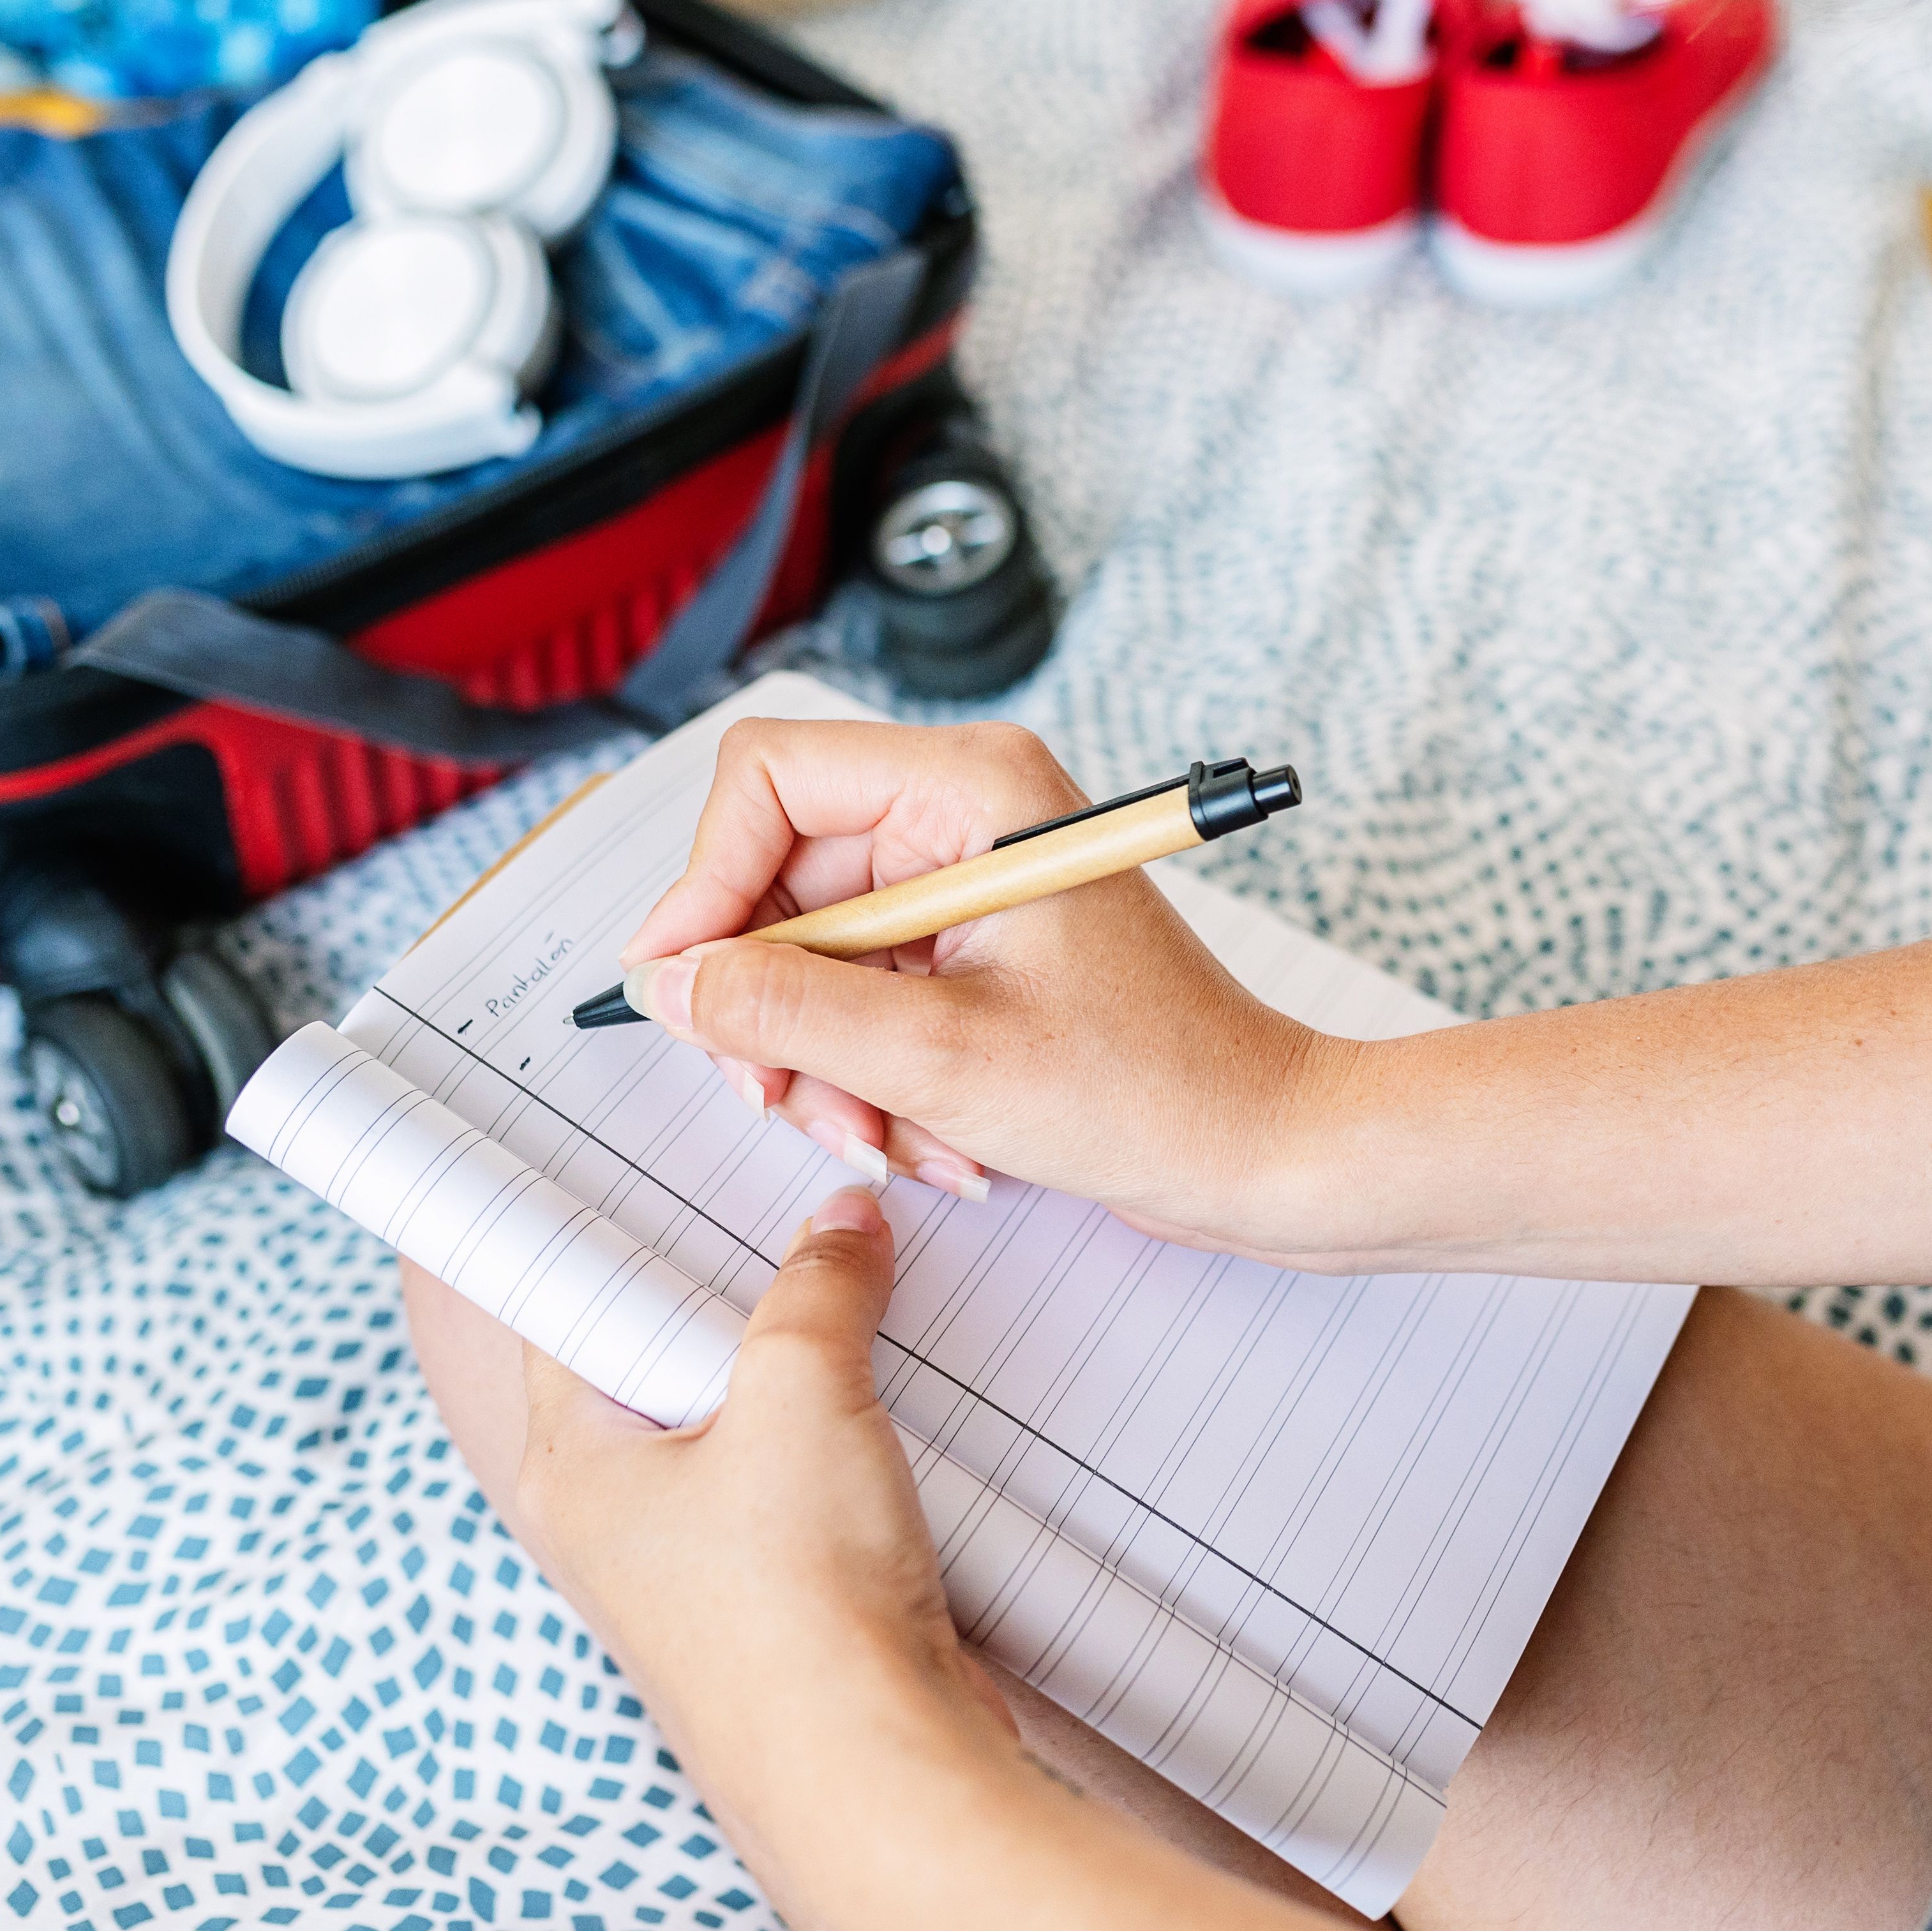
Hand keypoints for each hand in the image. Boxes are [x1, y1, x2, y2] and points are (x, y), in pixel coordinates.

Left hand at [509, 1191, 1016, 1855]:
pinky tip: (900, 1400)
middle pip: (664, 1361)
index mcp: (575, 1465)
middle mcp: (618, 1520)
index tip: (679, 1168)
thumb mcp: (798, 1394)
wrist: (875, 1777)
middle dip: (737, 1293)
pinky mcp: (784, 1608)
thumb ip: (817, 1288)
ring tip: (864, 1289)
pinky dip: (843, 1440)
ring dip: (801, 1370)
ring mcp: (700, 1572)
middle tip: (798, 1210)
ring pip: (740, 1427)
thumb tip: (845, 1220)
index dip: (624, 1230)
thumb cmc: (796, 1601)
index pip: (571, 1307)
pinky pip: (800, 1489)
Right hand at [619, 718, 1347, 1256]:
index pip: (769, 779)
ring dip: (829, 1065)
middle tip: (785, 1104)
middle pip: (780, 881)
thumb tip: (670, 981)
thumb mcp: (938, 1059)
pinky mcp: (975, 948)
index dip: (705, 883)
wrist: (1261, 1151)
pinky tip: (935, 1140)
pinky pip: (867, 998)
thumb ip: (785, 1010)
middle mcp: (963, 813)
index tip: (680, 989)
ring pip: (816, 957)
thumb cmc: (1149, 1091)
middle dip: (775, 1008)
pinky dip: (878, 1078)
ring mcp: (968, 882)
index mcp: (967, 786)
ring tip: (890, 1141)